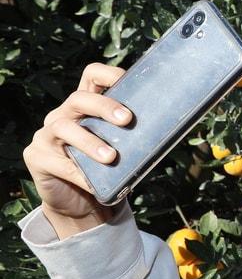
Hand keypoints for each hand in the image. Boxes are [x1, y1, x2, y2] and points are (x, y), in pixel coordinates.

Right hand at [22, 63, 129, 231]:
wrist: (81, 204)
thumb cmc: (106, 170)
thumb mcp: (120, 148)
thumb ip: (132, 135)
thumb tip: (169, 129)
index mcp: (85, 107)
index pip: (92, 77)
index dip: (108, 74)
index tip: (127, 81)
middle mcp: (63, 115)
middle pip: (78, 98)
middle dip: (104, 106)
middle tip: (127, 120)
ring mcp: (46, 135)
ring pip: (64, 127)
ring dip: (90, 142)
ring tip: (111, 157)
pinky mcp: (36, 158)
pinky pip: (58, 163)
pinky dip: (78, 174)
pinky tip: (93, 183)